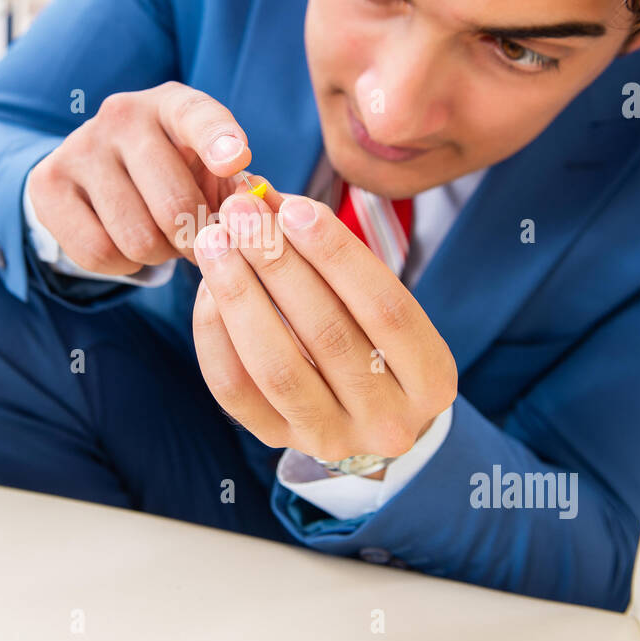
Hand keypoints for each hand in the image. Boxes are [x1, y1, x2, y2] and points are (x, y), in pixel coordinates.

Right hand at [28, 82, 253, 275]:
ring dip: (158, 255)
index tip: (236, 159)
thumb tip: (247, 210)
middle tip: (195, 242)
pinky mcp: (47, 184)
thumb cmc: (172, 171)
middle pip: (174, 204)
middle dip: (194, 240)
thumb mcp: (205, 167)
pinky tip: (127, 248)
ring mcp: (79, 147)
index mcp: (172, 104)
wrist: (95, 171)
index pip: (197, 115)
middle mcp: (122, 115)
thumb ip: (233, 187)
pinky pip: (98, 253)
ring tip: (160, 241)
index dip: (219, 139)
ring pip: (137, 237)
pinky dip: (123, 266)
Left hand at [191, 189, 457, 460]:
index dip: (337, 254)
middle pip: (328, 335)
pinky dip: (216, 335)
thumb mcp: (377, 299)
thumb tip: (269, 198)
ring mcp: (333, 438)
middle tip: (241, 212)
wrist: (371, 414)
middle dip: (277, 263)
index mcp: (431, 378)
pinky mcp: (280, 442)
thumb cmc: (377, 338)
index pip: (386, 308)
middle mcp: (389, 420)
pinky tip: (208, 291)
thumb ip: (332, 253)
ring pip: (277, 367)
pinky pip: (236, 391)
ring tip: (215, 243)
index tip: (292, 208)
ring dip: (240, 296)